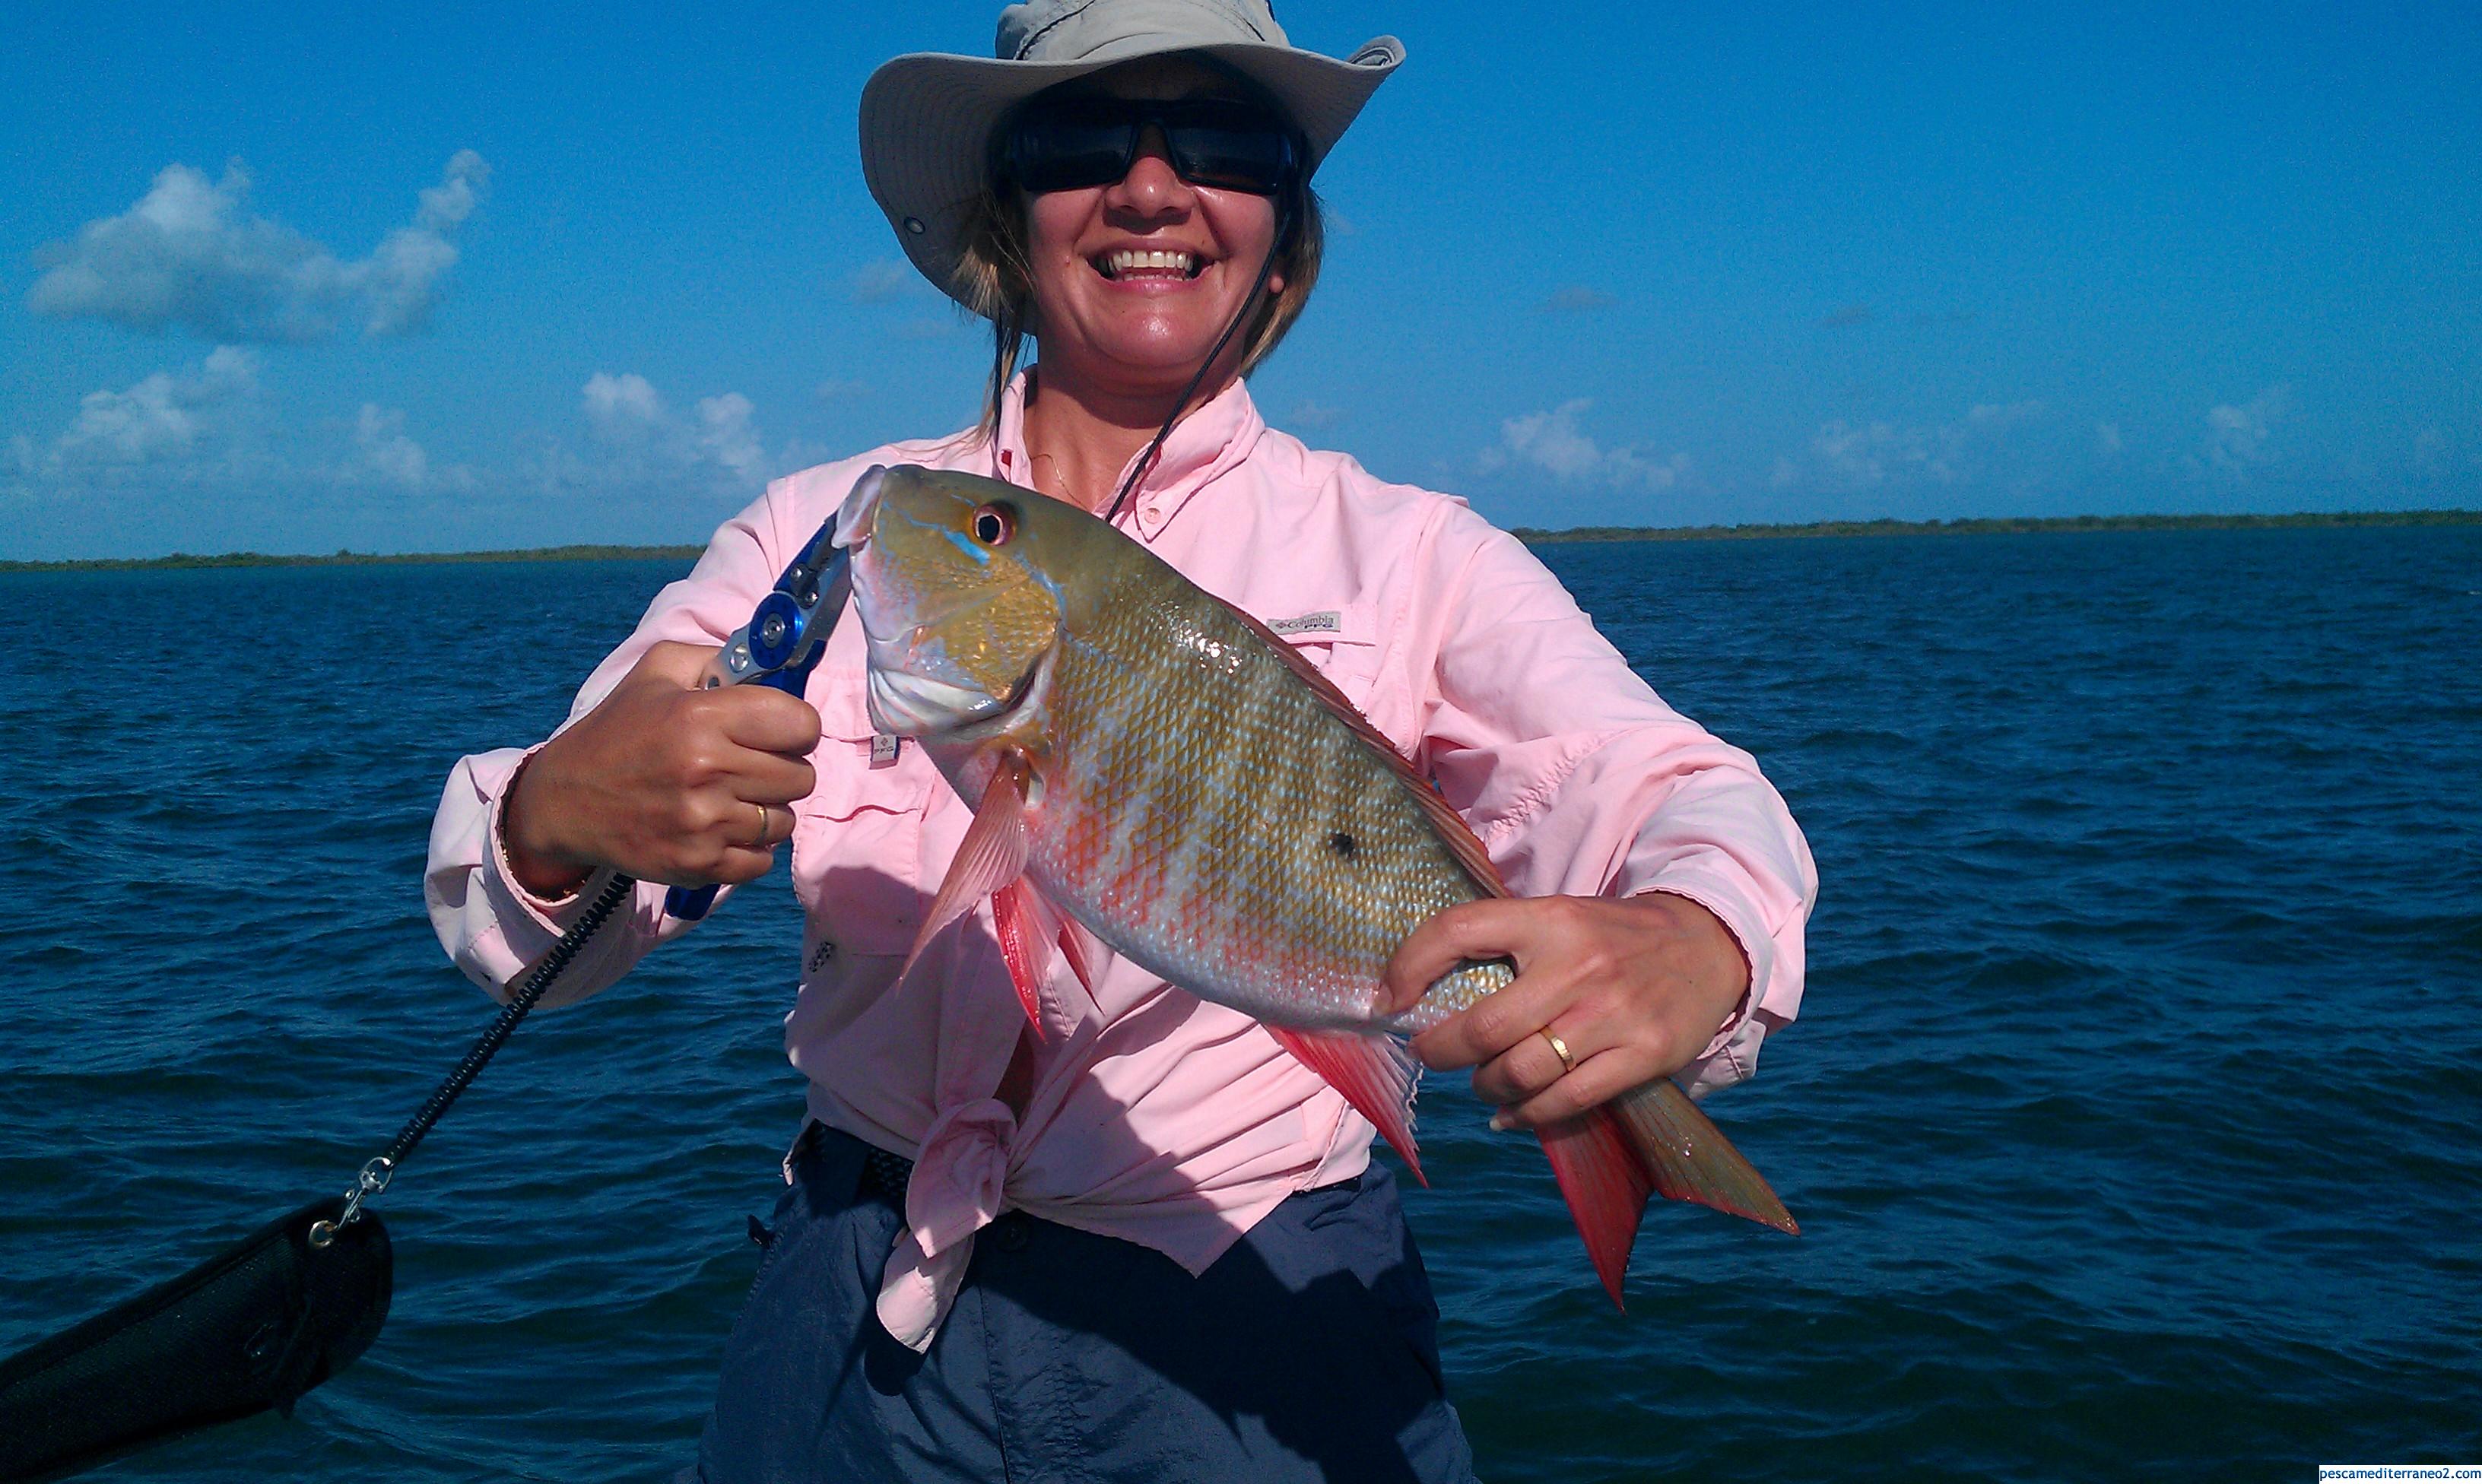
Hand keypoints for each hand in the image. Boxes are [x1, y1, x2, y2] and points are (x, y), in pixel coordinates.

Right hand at [502, 641, 821, 893]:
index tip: (780, 730)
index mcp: (700, 716)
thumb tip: (773, 663)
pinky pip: (763, 860)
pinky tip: (722, 828)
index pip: (801, 724)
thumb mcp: (657, 673)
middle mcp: (706, 770)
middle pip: (801, 776)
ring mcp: (703, 823)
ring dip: (767, 809)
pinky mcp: (698, 865)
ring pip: (785, 820)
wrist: (564, 802)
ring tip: (733, 797)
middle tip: (753, 764)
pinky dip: (750, 847)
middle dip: (784, 767)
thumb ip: (718, 658)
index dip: (798, 726)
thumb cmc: (617, 731)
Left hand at [1381, 893, 1749, 1131]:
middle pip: (1483, 1027)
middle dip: (1440, 1050)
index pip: (1458, 930)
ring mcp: (1613, 1014)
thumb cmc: (1613, 937)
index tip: (1389, 999)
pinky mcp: (1643, 1055)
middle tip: (1429, 1053)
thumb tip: (1423, 990)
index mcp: (1550, 919)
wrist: (1708, 945)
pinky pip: (1566, 1101)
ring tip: (1483, 1082)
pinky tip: (1509, 1115)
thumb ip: (1506, 945)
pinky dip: (1526, 1116)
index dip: (1409, 966)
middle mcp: (1578, 965)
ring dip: (1486, 1085)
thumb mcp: (1561, 918)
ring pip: (1521, 1072)